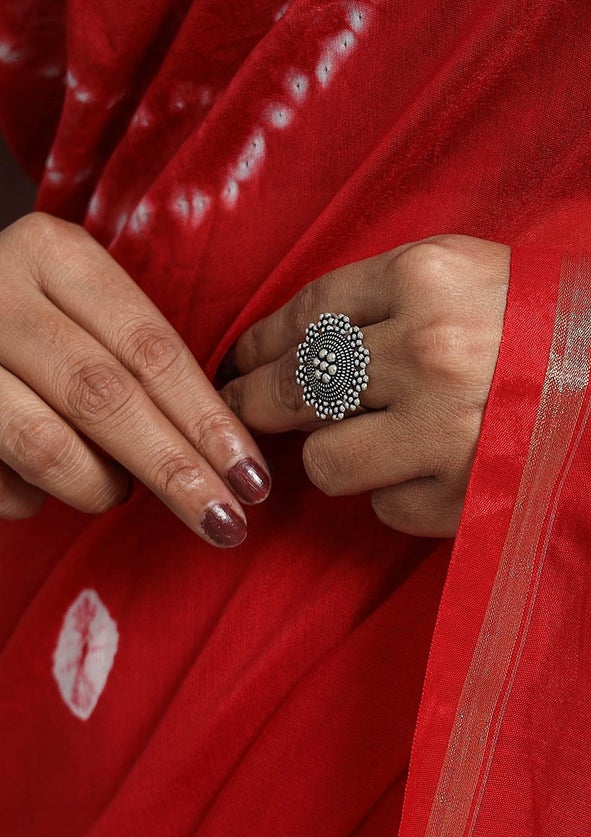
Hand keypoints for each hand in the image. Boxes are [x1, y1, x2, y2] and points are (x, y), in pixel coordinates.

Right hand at [0, 212, 269, 545]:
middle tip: (225, 521)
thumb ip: (145, 364)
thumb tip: (230, 459)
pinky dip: (30, 500)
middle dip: (175, 470)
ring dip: (98, 486)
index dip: (209, 423)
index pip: (152, 350)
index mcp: (54, 254)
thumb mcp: (90, 314)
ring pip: (44, 445)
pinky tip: (38, 492)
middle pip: (106, 396)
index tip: (254, 480)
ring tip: (114, 492)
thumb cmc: (40, 332)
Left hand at [221, 236, 510, 538]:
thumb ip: (385, 296)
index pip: (306, 314)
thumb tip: (287, 342)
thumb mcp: (472, 272)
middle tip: (248, 409)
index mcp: (427, 279)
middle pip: (296, 389)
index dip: (261, 343)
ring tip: (366, 445)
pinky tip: (434, 473)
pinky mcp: (469, 498)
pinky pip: (387, 510)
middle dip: (260, 403)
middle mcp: (430, 354)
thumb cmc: (556, 324)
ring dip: (336, 456)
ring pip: (328, 462)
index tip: (240, 362)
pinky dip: (398, 496)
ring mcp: (449, 433)